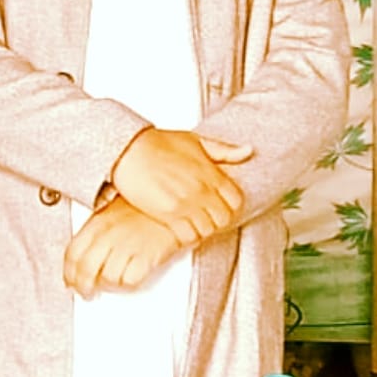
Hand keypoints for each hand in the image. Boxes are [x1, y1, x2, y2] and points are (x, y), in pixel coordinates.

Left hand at [62, 195, 181, 298]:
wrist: (176, 204)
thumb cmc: (146, 207)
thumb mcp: (114, 210)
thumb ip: (97, 230)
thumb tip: (85, 252)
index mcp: (98, 222)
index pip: (73, 252)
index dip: (69, 272)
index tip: (70, 280)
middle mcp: (109, 235)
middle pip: (86, 269)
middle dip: (83, 286)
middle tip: (87, 293)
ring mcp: (127, 246)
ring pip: (106, 277)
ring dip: (107, 285)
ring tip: (111, 284)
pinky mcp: (146, 256)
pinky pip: (129, 280)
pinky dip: (127, 284)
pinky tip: (129, 279)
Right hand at [108, 129, 250, 245]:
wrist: (128, 149)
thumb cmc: (158, 143)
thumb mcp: (195, 141)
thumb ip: (224, 149)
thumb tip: (249, 151)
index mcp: (211, 173)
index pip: (235, 200)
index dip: (229, 206)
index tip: (219, 205)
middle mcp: (202, 190)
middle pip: (223, 219)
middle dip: (216, 219)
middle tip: (204, 216)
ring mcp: (186, 203)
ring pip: (206, 230)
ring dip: (200, 228)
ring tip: (190, 221)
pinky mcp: (168, 214)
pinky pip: (187, 236)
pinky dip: (186, 235)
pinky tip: (178, 225)